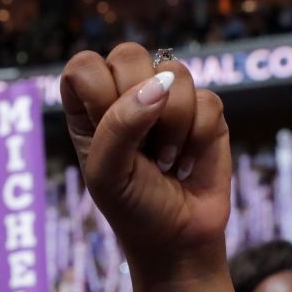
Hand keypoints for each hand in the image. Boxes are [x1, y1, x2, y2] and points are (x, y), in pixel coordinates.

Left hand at [61, 43, 229, 282]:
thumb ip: (120, 125)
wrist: (177, 238)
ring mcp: (167, 98)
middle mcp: (125, 94)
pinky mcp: (204, 111)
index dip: (98, 92)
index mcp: (87, 106)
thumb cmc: (131, 206)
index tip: (105, 131)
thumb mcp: (107, 173)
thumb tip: (159, 84)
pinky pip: (207, 99)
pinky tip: (186, 162)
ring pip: (174, 73)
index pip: (84, 65)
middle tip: (139, 148)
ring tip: (164, 160)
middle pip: (129, 54)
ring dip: (171, 127)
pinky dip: (197, 138)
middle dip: (137, 105)